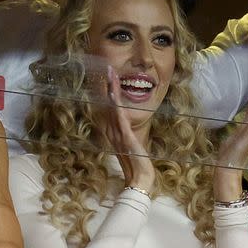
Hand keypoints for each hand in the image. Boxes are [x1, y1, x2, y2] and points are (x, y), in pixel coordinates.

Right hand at [104, 66, 154, 193]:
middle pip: (108, 104)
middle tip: (108, 69)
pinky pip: (120, 119)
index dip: (109, 92)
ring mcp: (118, 134)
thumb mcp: (131, 144)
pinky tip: (113, 96)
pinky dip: (116, 107)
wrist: (139, 177)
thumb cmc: (136, 162)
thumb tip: (126, 124)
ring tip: (111, 76)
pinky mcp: (126, 137)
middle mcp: (112, 131)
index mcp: (113, 132)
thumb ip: (127, 133)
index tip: (110, 78)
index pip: (110, 108)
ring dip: (112, 91)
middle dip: (109, 86)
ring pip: (113, 108)